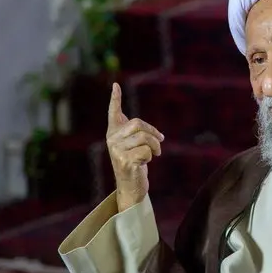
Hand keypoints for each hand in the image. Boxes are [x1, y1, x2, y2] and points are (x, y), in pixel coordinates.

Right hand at [106, 83, 163, 211]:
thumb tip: (141, 126)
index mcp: (113, 134)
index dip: (115, 98)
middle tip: (160, 141)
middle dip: (153, 132)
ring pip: (144, 138)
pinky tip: (144, 164)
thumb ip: (133, 134)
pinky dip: (151, 157)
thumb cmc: (134, 164)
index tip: (116, 85)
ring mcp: (117, 151)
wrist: (131, 187)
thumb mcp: (132, 146)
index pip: (113, 112)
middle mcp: (111, 140)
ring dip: (155, 146)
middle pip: (138, 124)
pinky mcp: (125, 162)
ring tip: (155, 153)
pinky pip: (146, 151)